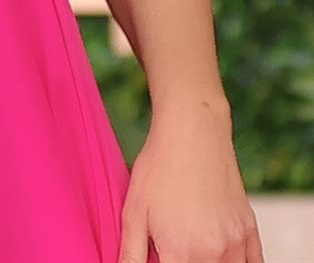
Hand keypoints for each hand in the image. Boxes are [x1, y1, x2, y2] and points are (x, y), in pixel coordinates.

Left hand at [118, 99, 263, 262]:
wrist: (193, 130)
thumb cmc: (159, 166)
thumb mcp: (133, 211)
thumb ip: (130, 253)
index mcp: (181, 252)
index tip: (162, 258)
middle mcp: (214, 252)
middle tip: (173, 250)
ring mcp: (235, 242)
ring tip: (191, 247)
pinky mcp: (249, 229)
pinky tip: (221, 257)